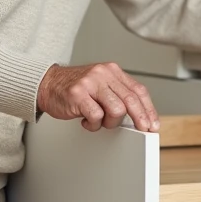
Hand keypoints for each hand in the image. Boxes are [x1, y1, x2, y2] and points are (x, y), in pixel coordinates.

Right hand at [37, 63, 159, 132]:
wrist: (47, 84)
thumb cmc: (76, 88)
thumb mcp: (101, 85)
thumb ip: (117, 94)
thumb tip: (139, 115)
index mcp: (112, 71)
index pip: (138, 90)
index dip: (148, 109)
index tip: (153, 123)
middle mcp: (103, 74)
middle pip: (131, 99)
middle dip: (140, 118)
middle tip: (144, 130)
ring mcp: (90, 83)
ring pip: (116, 109)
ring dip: (110, 122)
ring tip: (101, 121)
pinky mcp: (78, 94)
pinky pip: (96, 116)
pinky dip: (94, 124)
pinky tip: (87, 122)